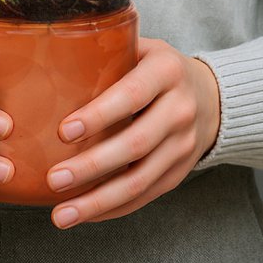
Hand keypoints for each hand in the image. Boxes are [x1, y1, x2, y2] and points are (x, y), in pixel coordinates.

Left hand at [46, 37, 220, 228]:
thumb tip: (52, 51)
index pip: (131, 95)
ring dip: (98, 201)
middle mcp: (180, 109)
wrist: (210, 96)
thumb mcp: (142, 48)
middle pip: (135, 144)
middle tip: (54, 179)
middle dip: (91, 166)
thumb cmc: (157, 69)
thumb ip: (108, 50)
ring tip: (62, 214)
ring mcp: (183, 145)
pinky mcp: (179, 173)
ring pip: (139, 180)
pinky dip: (112, 208)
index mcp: (166, 71)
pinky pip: (144, 196)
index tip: (63, 132)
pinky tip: (84, 213)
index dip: (98, 115)